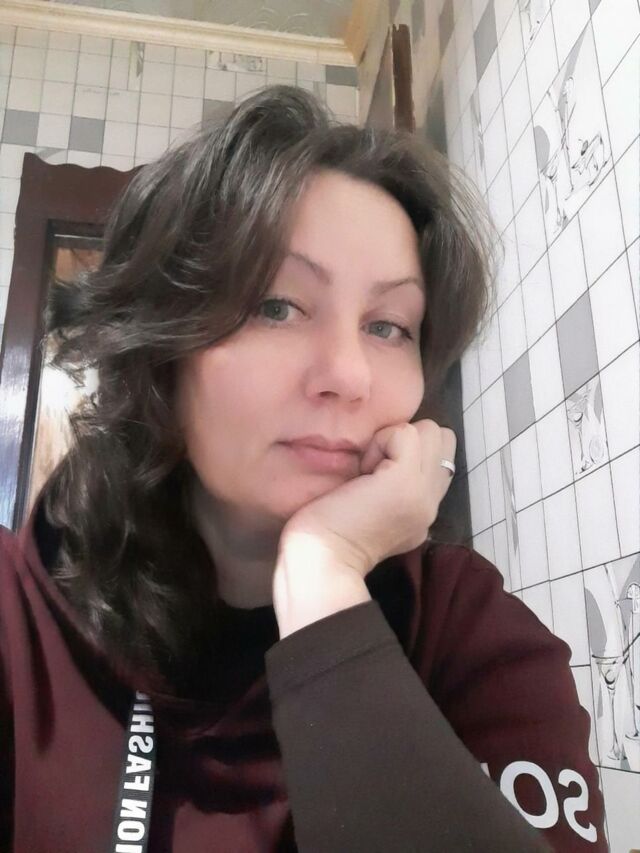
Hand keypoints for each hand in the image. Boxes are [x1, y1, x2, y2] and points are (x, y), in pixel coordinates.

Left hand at [278, 419, 456, 578]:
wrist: (322, 563)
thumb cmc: (329, 537)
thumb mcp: (373, 511)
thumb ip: (393, 489)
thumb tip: (384, 461)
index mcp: (423, 510)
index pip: (440, 456)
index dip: (410, 451)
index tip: (376, 474)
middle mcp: (432, 502)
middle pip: (441, 438)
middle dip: (407, 441)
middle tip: (374, 469)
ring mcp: (423, 491)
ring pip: (430, 430)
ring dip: (393, 441)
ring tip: (367, 472)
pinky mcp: (406, 480)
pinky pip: (405, 433)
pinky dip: (381, 442)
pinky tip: (362, 472)